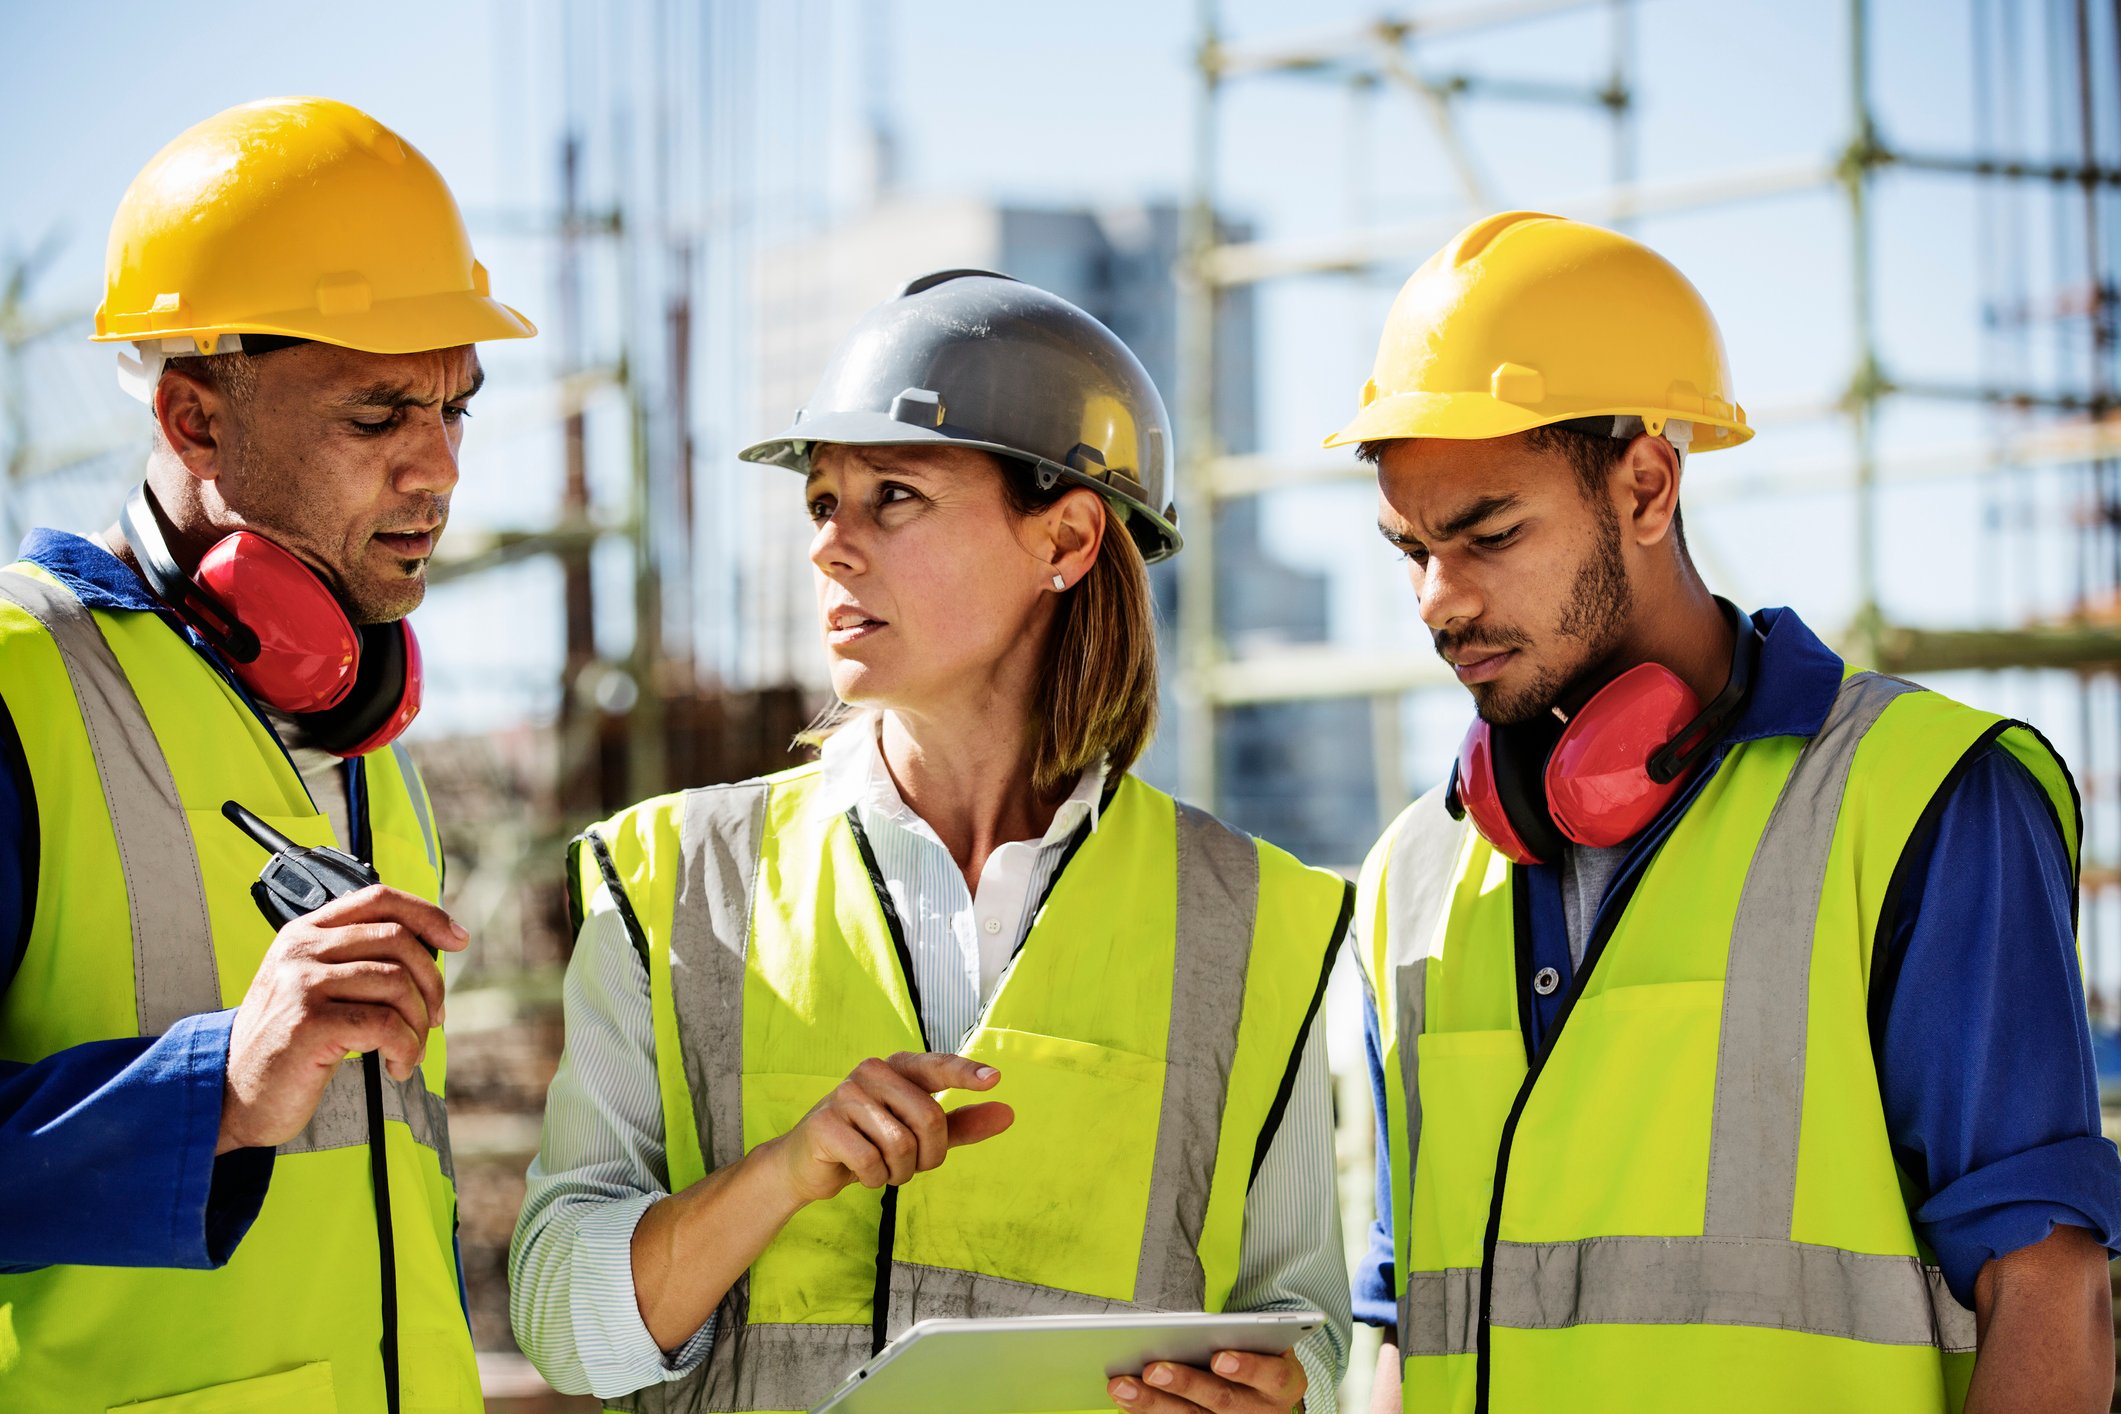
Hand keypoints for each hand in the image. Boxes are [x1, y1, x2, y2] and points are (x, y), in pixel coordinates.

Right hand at [218, 885, 467, 1153]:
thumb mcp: (317, 988)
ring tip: (409, 1050)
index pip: (379, 899)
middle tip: (432, 1019)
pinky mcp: (308, 1022)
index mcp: (305, 932)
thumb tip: (434, 946)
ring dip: (418, 1025)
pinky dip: (406, 1048)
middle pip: (399, 941)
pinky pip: (387, 1025)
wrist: (233, 1096)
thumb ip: (358, 960)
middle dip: (431, 983)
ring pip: (398, 984)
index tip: (458, 940)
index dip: (428, 915)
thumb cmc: (288, 1045)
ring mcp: (301, 983)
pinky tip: (397, 1066)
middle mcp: (300, 949)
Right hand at [763, 1051, 1014, 1204]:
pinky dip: (875, 1178)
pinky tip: (862, 1173)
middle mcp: (872, 1072)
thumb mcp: (922, 1136)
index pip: (937, 1066)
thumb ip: (962, 1124)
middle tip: (911, 1166)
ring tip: (883, 1168)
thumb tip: (1008, 1113)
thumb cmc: (872, 1144)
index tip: (996, 1080)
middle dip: (929, 1156)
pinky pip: (871, 1162)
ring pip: (902, 1144)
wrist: (810, 1165)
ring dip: (900, 1171)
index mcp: (898, 1068)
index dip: (965, 1074)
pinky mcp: (826, 1124)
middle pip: (928, 1118)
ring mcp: (846, 1094)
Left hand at [1109, 1349, 1306, 1413]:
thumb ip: (1241, 1335)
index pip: (1271, 1374)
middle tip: (1153, 1370)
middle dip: (1186, 1384)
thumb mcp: (1265, 1343)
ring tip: (1124, 1386)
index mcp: (1283, 1382)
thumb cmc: (1260, 1355)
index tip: (1219, 1358)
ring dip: (1154, 1403)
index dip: (1247, 1367)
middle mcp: (1263, 1411)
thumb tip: (1190, 1328)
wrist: (1269, 1393)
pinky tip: (1126, 1402)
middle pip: (1222, 1400)